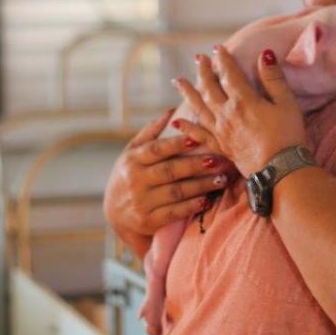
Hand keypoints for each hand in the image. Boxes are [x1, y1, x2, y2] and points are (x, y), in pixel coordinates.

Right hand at [103, 110, 236, 258]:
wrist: (114, 215)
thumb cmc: (128, 177)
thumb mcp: (131, 154)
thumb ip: (150, 134)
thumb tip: (171, 113)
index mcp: (132, 160)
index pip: (156, 149)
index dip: (177, 144)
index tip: (197, 138)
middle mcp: (135, 180)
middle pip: (170, 171)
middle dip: (196, 165)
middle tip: (218, 160)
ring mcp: (141, 202)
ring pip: (176, 192)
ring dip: (201, 186)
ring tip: (221, 179)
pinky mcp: (148, 221)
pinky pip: (174, 212)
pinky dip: (192, 206)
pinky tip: (207, 200)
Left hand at [172, 46, 307, 175]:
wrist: (281, 171)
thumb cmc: (288, 136)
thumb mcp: (287, 103)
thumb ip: (274, 78)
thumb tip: (265, 54)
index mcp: (243, 100)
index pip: (229, 74)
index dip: (223, 59)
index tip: (218, 48)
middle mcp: (227, 114)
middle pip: (209, 88)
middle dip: (203, 71)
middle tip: (198, 59)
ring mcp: (221, 131)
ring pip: (199, 108)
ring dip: (188, 92)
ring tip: (178, 81)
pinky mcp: (221, 147)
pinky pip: (199, 135)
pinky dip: (187, 128)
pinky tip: (177, 123)